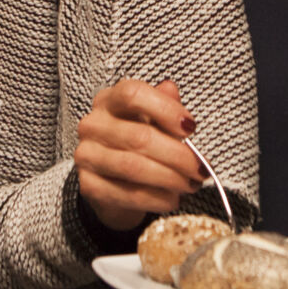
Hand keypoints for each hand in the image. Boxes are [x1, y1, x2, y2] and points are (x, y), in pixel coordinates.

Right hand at [73, 79, 202, 231]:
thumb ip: (164, 105)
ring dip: (170, 178)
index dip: (165, 109)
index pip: (133, 94)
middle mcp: (93, 124)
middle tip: (200, 169)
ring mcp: (87, 155)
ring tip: (191, 184)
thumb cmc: (137, 143)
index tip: (191, 127)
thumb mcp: (153, 119)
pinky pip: (127, 194)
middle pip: (139, 136)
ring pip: (134, 167)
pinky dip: (156, 198)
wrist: (115, 181)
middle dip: (177, 155)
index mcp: (109, 100)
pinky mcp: (88, 186)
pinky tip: (172, 199)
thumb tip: (171, 89)